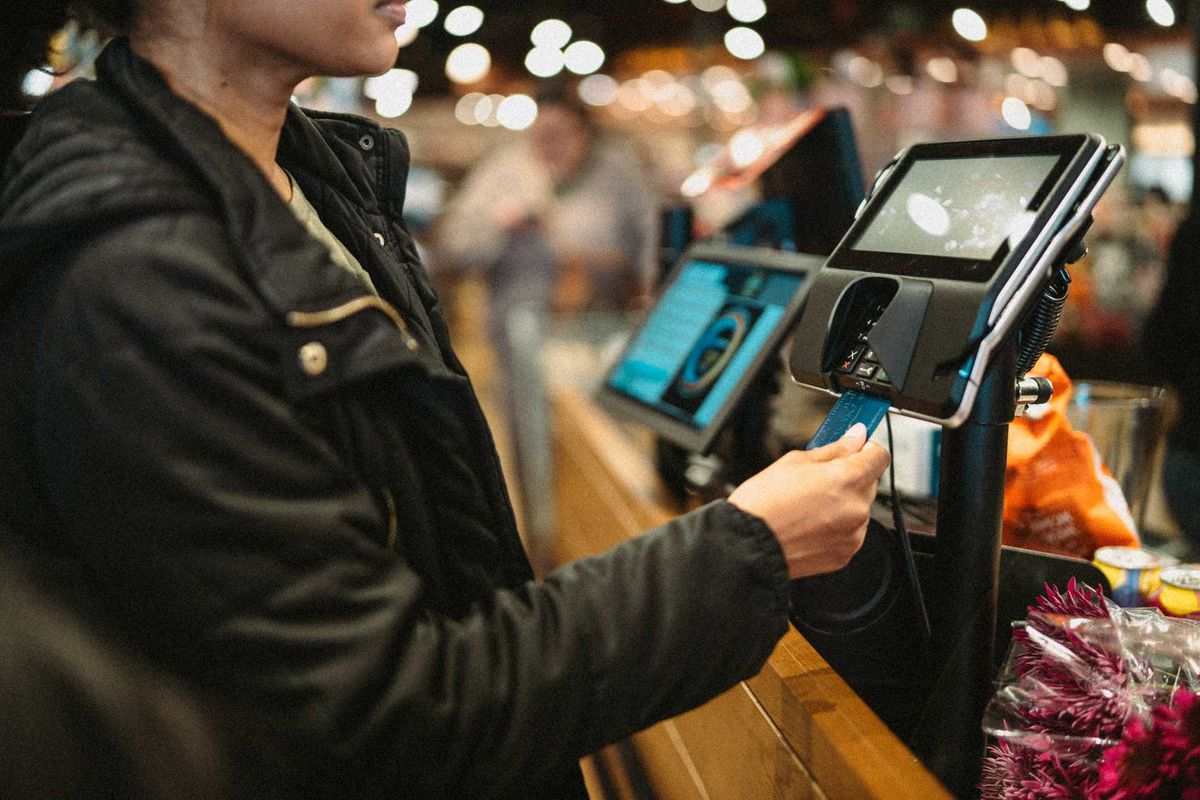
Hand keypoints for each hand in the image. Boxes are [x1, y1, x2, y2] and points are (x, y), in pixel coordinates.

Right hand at [728, 424, 890, 579]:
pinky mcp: (845, 553)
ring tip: (810, 505)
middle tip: (820, 478)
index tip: (856, 448)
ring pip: (859, 508)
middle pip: (870, 482)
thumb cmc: (764, 503)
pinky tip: (810, 523)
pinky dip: (837, 526)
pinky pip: (850, 532)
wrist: (748, 544)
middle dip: (851, 476)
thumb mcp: (795, 461)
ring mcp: (853, 534)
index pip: (879, 456)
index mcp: (847, 479)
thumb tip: (855, 438)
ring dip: (843, 503)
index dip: (866, 449)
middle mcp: (857, 508)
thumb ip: (833, 450)